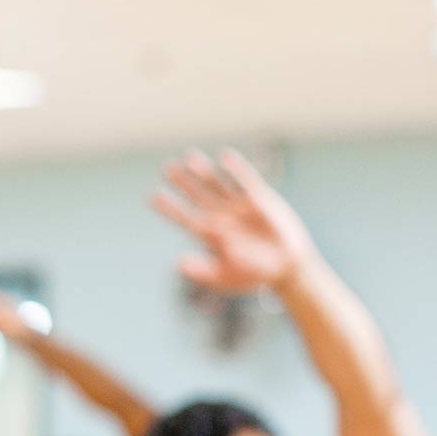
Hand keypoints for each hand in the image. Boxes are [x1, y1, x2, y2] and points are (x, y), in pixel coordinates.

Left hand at [151, 148, 315, 294]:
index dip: (169, 208)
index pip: (184, 218)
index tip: (152, 197)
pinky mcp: (259, 199)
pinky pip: (245, 181)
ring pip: (217, 184)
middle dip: (183, 182)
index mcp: (208, 234)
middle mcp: (220, 215)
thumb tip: (178, 264)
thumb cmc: (251, 275)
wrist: (284, 268)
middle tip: (166, 168)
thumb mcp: (225, 277)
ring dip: (204, 172)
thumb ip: (203, 270)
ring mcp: (238, 205)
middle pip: (197, 195)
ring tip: (190, 157)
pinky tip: (225, 157)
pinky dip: (236, 170)